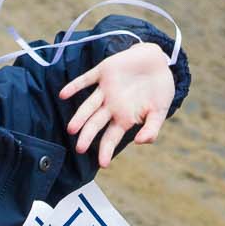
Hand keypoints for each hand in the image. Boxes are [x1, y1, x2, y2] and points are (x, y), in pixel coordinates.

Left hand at [59, 42, 175, 167]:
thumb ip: (152, 128)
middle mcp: (111, 106)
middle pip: (95, 123)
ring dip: (80, 116)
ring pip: (89, 105)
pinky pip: (86, 80)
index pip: (111, 137)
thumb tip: (140, 142)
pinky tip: (63, 94)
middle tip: (80, 148)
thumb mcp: (161, 111)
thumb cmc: (160, 89)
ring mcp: (106, 89)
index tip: (103, 164)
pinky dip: (75, 86)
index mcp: (124, 118)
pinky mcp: (104, 71)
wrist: (158, 61)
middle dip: (88, 136)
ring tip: (72, 129)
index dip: (106, 150)